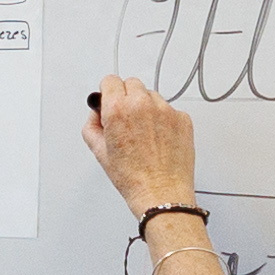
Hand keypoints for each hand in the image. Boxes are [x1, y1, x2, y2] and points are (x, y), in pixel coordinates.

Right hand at [82, 76, 198, 213]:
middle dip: (127, 97)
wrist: (161, 193)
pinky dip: (164, 120)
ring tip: (145, 134)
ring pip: (152, 96)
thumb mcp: (100, 152)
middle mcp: (142, 105)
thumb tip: (96, 114)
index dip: (108, 92)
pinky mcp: (182, 119)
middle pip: (132, 84)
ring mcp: (166, 110)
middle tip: (127, 120)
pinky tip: (159, 140)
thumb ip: (92, 125)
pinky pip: (169, 110)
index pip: (110, 81)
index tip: (110, 100)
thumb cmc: (133, 178)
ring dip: (146, 108)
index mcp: (118, 109)